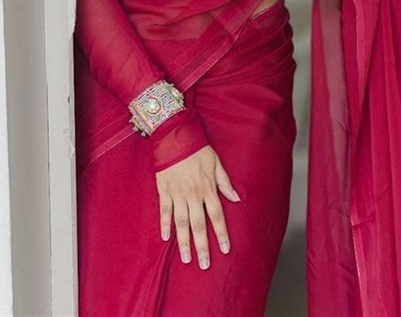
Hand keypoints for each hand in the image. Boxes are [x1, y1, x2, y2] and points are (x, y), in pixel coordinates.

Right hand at [155, 144, 240, 269]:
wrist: (174, 135)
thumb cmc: (197, 148)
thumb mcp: (216, 162)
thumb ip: (225, 182)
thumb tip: (236, 198)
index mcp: (207, 188)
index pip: (217, 216)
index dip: (221, 234)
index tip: (224, 250)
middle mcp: (193, 194)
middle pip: (199, 225)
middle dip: (202, 246)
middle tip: (204, 265)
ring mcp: (177, 194)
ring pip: (181, 223)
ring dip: (184, 242)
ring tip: (186, 259)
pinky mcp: (164, 190)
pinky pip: (164, 211)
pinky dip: (165, 224)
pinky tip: (166, 238)